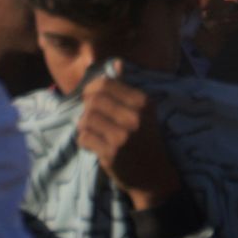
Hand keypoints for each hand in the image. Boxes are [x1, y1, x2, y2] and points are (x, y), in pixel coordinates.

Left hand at [76, 70, 181, 209]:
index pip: (105, 85)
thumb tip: (117, 63)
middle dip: (87, 108)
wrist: (154, 175)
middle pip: (93, 101)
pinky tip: (94, 144)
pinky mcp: (111, 153)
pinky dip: (84, 140)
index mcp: (144, 102)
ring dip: (84, 125)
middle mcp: (134, 116)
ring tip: (93, 131)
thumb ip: (126, 89)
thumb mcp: (143, 112)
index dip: (92, 90)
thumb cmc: (146, 139)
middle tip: (92, 117)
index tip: (92, 98)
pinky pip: (84, 138)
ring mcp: (122, 135)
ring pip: (86, 119)